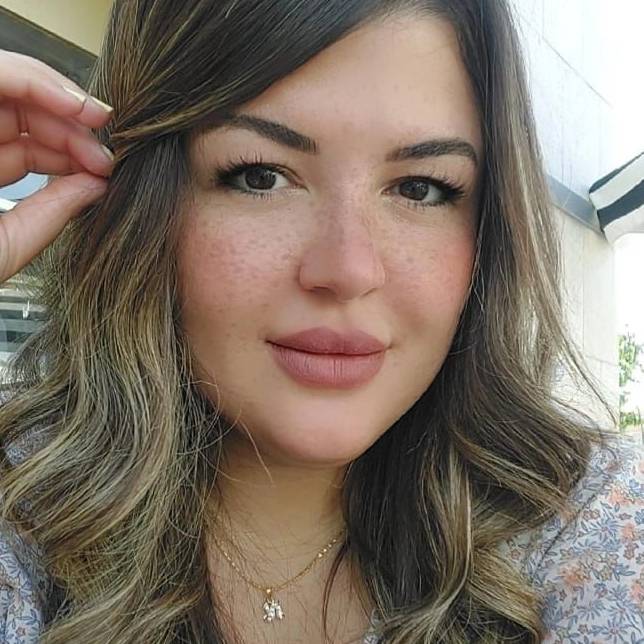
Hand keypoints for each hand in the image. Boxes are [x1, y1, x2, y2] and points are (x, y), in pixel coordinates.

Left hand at [0, 49, 114, 282]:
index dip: (46, 86)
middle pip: (15, 101)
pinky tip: (79, 175)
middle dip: (68, 124)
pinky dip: (51, 160)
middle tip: (103, 157)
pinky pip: (16, 151)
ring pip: (21, 124)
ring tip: (98, 171)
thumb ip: (48, 214)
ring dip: (67, 143)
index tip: (90, 113)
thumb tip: (94, 187)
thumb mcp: (0, 249)